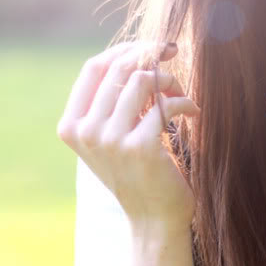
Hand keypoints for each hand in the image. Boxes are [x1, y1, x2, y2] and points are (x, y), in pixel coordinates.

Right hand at [57, 41, 200, 234]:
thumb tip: (137, 53)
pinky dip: (185, 103)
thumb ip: (113, 100)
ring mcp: (110, 140)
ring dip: (170, 80)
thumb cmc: (139, 172)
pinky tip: (193, 111)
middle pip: (119, 68)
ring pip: (142, 80)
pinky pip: (166, 104)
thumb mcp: (113, 135)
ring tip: (182, 94)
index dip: (126, 49)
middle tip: (176, 58)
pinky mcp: (139, 147)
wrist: (154, 218)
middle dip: (152, 57)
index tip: (154, 47)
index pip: (94, 67)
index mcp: (71, 125)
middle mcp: (85, 131)